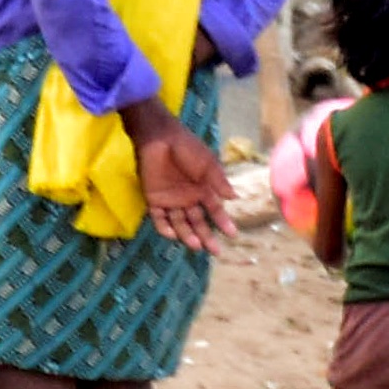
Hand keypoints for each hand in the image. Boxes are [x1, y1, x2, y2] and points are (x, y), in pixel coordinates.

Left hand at [129, 109, 226, 249]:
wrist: (160, 138)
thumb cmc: (187, 148)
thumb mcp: (207, 164)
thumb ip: (218, 181)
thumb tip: (234, 198)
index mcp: (203, 189)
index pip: (215, 210)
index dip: (223, 222)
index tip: (233, 235)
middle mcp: (188, 198)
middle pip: (198, 221)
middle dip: (207, 236)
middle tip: (215, 251)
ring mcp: (171, 200)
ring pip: (180, 223)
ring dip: (188, 235)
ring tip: (196, 246)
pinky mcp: (154, 199)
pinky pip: (159, 217)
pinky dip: (165, 227)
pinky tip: (173, 235)